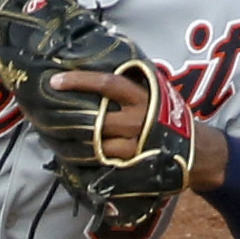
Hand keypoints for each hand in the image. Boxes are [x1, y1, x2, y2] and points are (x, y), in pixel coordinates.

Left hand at [49, 69, 228, 188]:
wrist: (198, 151)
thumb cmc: (171, 118)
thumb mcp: (158, 95)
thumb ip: (133, 86)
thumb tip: (99, 73)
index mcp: (143, 98)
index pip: (107, 84)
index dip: (80, 81)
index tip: (55, 80)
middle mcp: (137, 120)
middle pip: (94, 119)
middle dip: (67, 117)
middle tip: (41, 113)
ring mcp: (133, 145)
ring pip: (94, 143)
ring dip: (70, 139)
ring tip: (50, 133)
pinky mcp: (131, 165)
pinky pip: (101, 161)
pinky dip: (83, 157)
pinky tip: (68, 152)